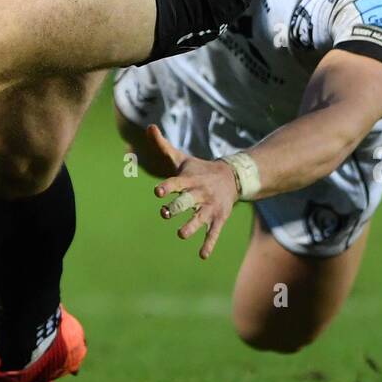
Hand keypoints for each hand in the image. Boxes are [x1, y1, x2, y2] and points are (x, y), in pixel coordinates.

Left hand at [149, 124, 238, 259]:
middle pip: (186, 202)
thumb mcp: (181, 157)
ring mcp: (209, 207)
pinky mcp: (218, 218)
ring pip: (199, 219)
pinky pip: (213, 233)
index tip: (158, 192)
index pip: (176, 183)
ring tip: (181, 234)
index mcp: (189, 180)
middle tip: (165, 213)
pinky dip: (209, 244)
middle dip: (176, 208)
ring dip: (190, 227)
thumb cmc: (199, 169)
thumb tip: (149, 126)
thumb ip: (163, 145)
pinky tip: (202, 255)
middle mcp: (199, 194)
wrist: (232, 177)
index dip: (167, 187)